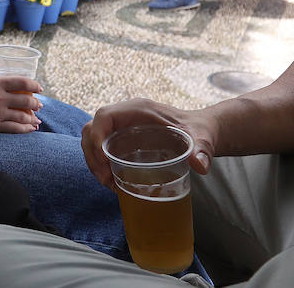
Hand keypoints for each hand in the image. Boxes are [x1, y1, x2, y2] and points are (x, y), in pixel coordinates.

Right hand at [0, 75, 43, 132]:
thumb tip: (11, 84)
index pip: (23, 82)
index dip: (35, 85)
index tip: (39, 88)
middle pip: (26, 100)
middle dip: (36, 103)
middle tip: (40, 104)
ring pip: (23, 116)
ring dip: (33, 117)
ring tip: (37, 118)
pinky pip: (14, 128)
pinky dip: (25, 129)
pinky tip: (31, 128)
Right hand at [80, 98, 218, 188]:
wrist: (199, 131)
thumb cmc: (198, 130)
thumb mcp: (201, 138)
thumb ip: (201, 149)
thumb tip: (200, 165)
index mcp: (138, 110)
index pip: (105, 116)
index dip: (97, 136)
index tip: (103, 160)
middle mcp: (125, 116)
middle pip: (92, 129)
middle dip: (92, 155)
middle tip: (106, 179)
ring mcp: (121, 127)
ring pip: (92, 140)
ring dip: (94, 162)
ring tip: (110, 183)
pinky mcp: (121, 139)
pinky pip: (100, 149)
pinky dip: (101, 165)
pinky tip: (114, 182)